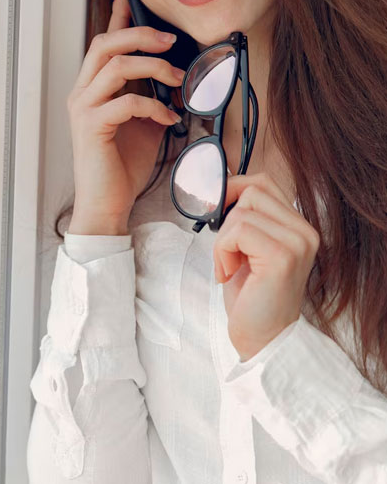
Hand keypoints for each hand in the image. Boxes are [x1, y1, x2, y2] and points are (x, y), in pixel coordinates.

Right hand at [67, 0, 182, 234]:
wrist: (106, 202)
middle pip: (106, 44)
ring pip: (115, 66)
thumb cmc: (122, 165)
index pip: (104, 42)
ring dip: (153, 66)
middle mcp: (81, 92)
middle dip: (141, 34)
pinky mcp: (92, 126)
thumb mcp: (144, 123)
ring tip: (177, 78)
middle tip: (171, 39)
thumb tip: (177, 77)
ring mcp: (83, 108)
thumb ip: (152, 96)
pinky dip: (153, 105)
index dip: (117, 15)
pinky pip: (126, 102)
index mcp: (91, 88)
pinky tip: (167, 116)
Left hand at [214, 173, 318, 360]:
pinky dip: (222, 250)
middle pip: (251, 191)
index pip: (263, 183)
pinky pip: (238, 230)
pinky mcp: (282, 256)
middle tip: (226, 250)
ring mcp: (297, 243)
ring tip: (230, 267)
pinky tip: (229, 273)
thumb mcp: (247, 248)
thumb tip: (218, 187)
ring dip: (223, 241)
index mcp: (298, 227)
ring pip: (241, 212)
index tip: (217, 215)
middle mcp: (305, 232)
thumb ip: (245, 218)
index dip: (233, 191)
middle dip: (226, 219)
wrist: (263, 338)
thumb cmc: (251, 295)